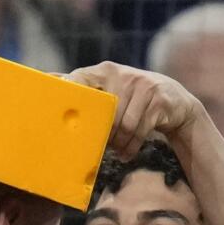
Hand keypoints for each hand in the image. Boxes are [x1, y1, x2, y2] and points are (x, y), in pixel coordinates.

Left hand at [64, 62, 204, 158]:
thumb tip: (48, 81)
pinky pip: (139, 131)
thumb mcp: (111, 91)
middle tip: (96, 147)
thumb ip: (84, 90)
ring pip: (121, 125)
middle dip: (100, 134)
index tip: (58, 113)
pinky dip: (131, 147)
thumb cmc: (133, 101)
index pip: (80, 78)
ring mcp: (142, 85)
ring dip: (118, 144)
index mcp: (105, 71)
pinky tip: (127, 153)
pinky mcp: (158, 101)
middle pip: (102, 111)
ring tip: (116, 151)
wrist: (175, 103)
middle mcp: (123, 74)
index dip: (69, 94)